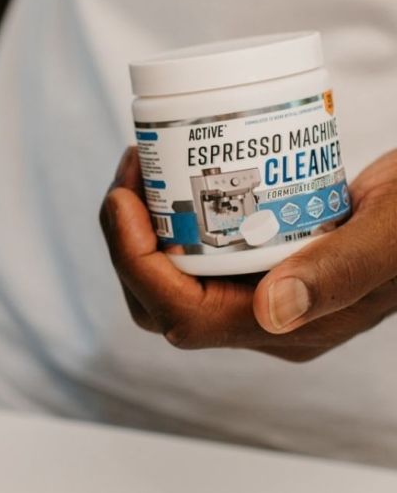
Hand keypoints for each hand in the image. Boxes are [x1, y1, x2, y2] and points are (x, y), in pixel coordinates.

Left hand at [100, 148, 396, 361]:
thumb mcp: (393, 232)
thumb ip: (340, 271)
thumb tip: (267, 311)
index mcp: (291, 328)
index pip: (182, 316)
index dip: (135, 263)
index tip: (123, 199)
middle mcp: (267, 318)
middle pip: (162, 299)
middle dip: (127, 239)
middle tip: (133, 171)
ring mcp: (261, 291)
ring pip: (171, 274)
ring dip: (143, 224)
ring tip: (144, 164)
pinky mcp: (261, 261)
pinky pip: (196, 250)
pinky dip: (172, 215)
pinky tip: (174, 171)